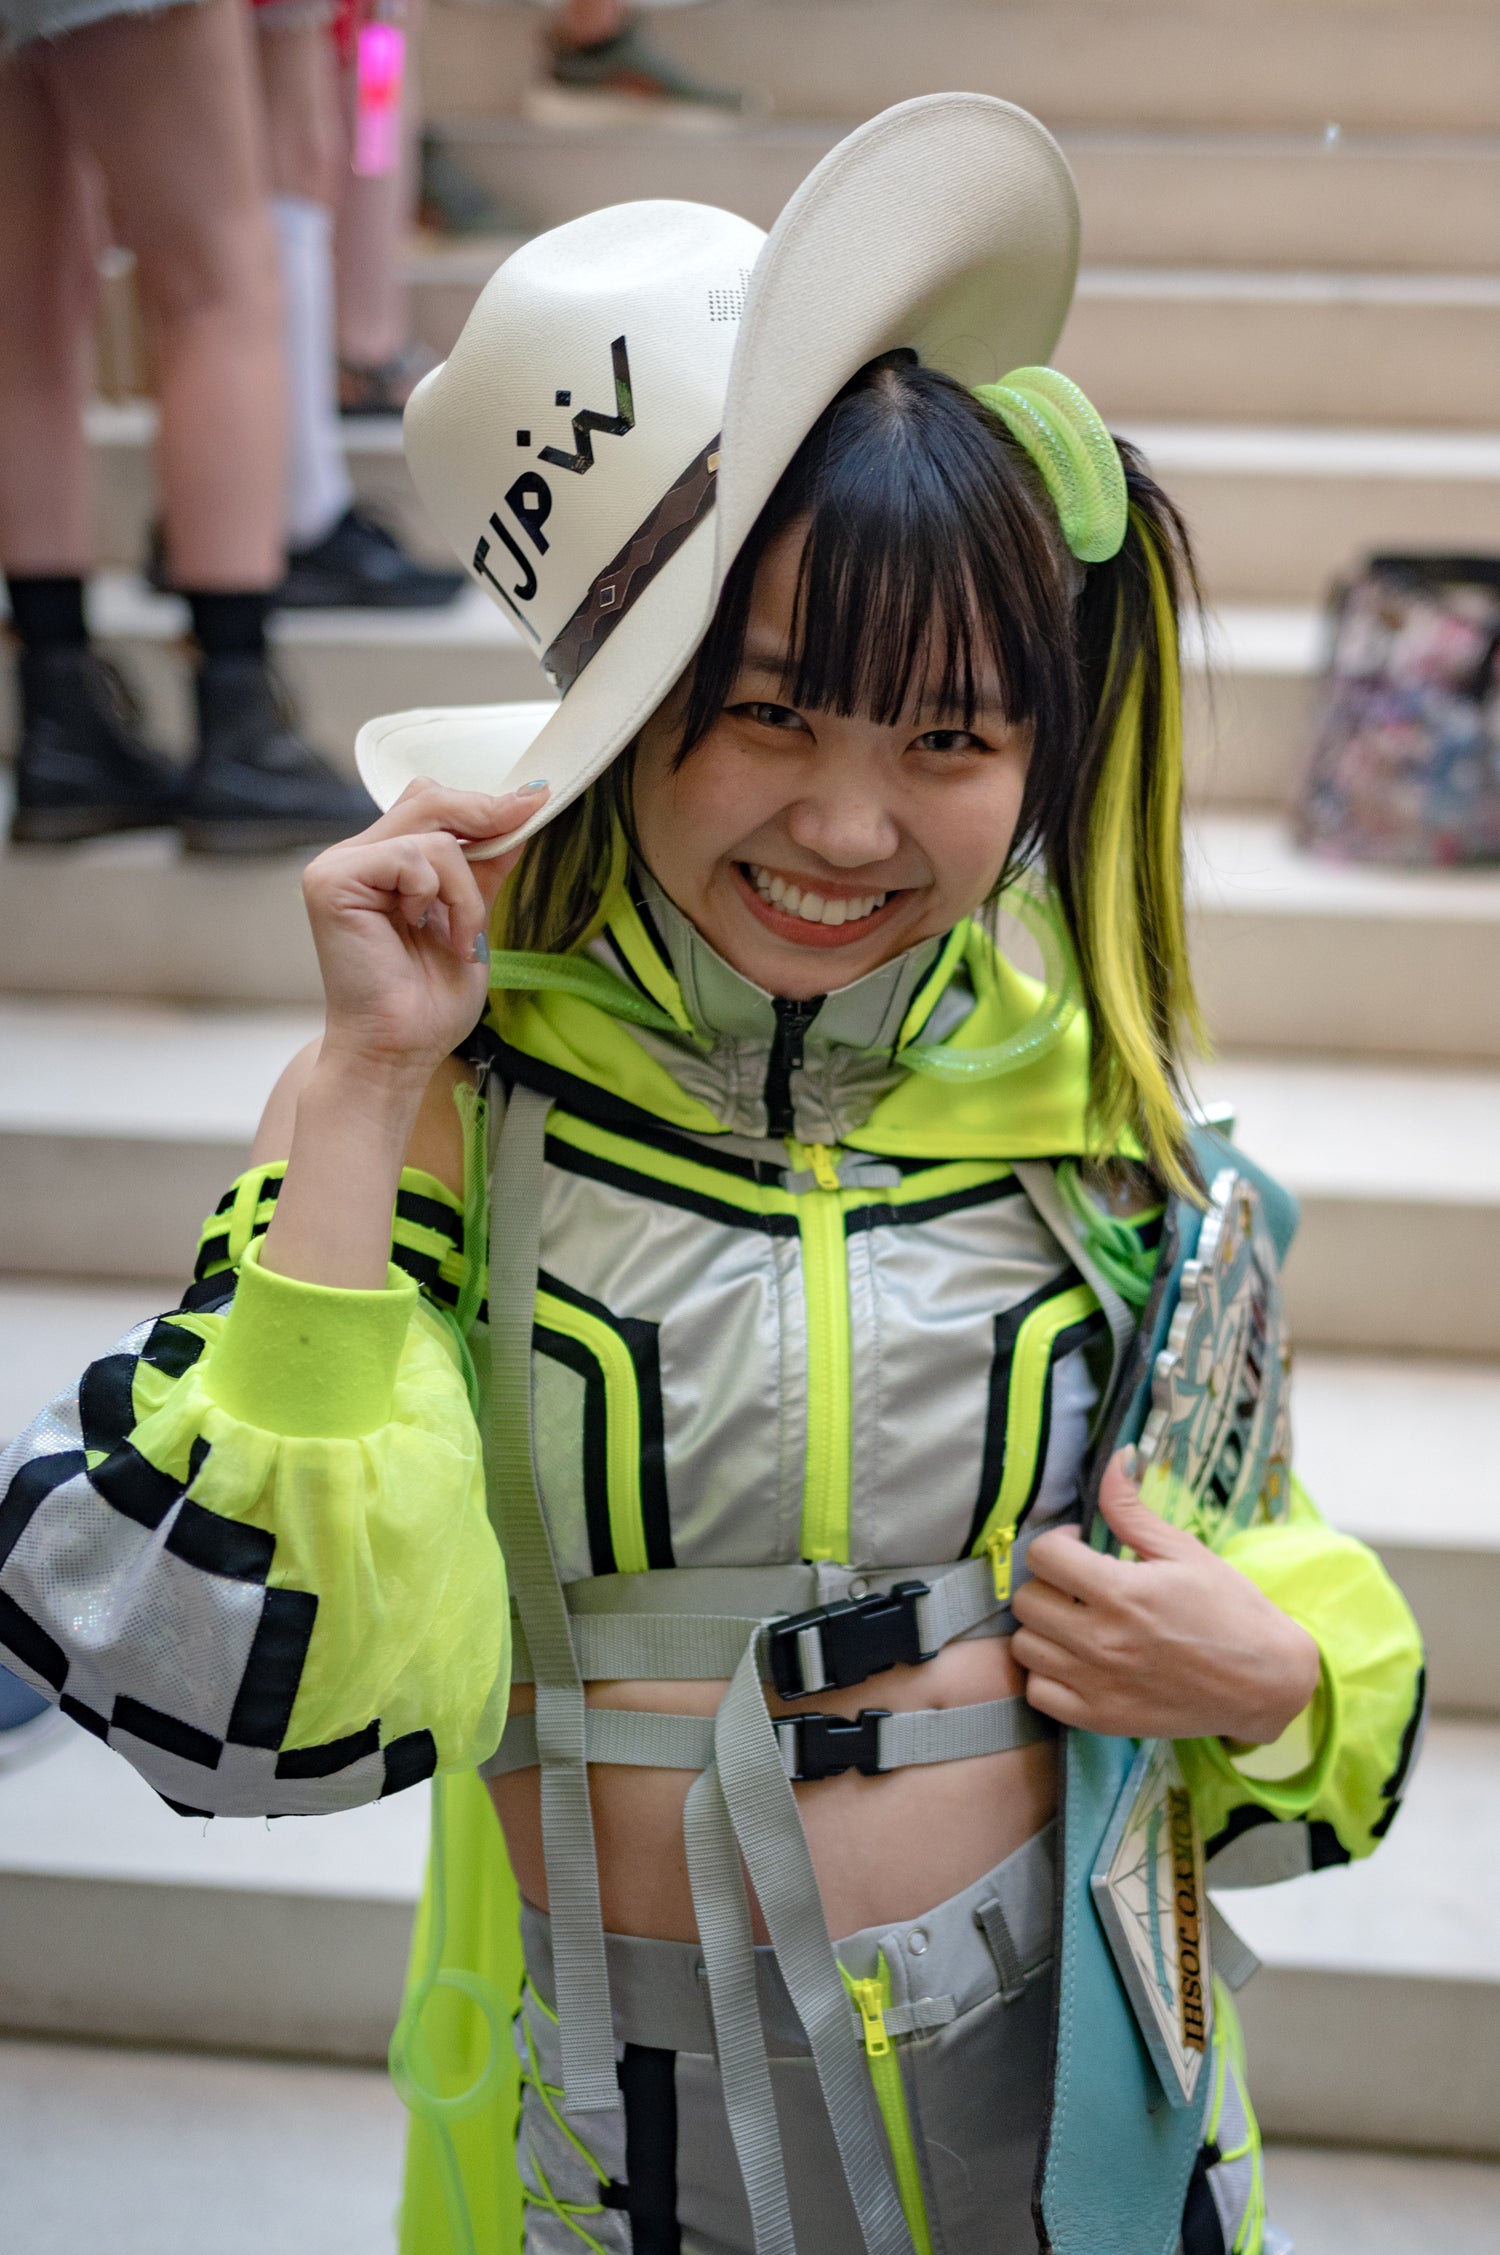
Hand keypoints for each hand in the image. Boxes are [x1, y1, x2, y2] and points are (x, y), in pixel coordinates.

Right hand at [300, 779, 546, 1078]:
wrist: (399, 1052)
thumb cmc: (426, 1001)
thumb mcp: (471, 918)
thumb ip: (483, 867)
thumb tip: (518, 814)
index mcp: (382, 864)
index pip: (430, 806)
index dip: (481, 803)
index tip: (534, 801)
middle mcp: (354, 858)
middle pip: (427, 799)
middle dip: (485, 816)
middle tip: (525, 818)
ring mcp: (338, 866)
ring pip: (432, 835)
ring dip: (465, 891)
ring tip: (460, 938)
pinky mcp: (332, 880)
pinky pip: (412, 857)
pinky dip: (439, 896)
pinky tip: (428, 933)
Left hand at [1011, 1452, 1321, 1745]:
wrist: (1264, 1682)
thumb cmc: (1229, 1610)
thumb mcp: (1184, 1550)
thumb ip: (1134, 1509)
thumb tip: (1114, 1458)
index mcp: (1122, 1592)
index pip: (1043, 1556)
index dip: (1058, 1542)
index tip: (1081, 1547)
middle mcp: (1102, 1641)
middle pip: (1026, 1600)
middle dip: (1047, 1583)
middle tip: (1077, 1585)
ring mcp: (1097, 1684)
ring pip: (1024, 1646)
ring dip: (1044, 1628)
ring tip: (1075, 1621)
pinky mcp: (1099, 1719)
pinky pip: (1038, 1692)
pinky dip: (1047, 1674)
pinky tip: (1075, 1659)